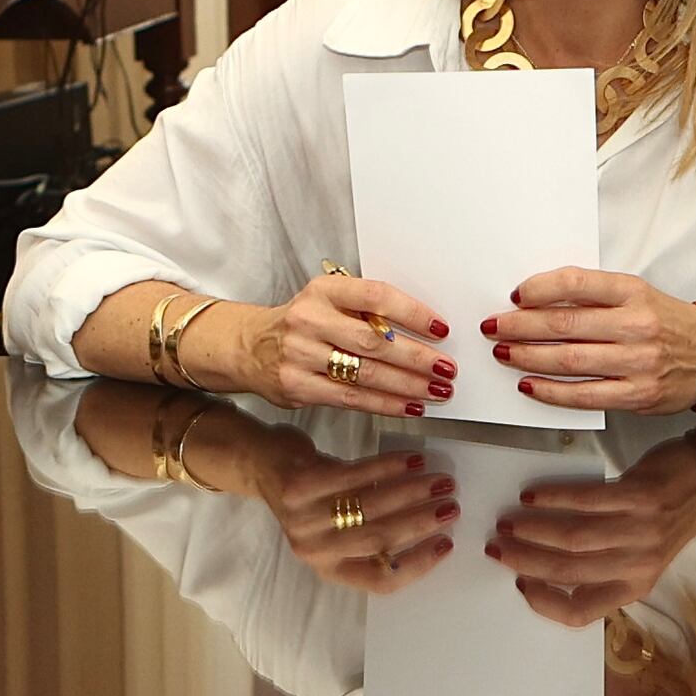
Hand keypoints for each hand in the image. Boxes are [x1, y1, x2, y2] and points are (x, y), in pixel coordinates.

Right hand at [216, 272, 454, 417]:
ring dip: (408, 385)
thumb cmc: (302, 323)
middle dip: (417, 358)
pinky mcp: (298, 386)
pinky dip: (385, 404)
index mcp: (324, 290)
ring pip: (365, 373)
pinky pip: (351, 398)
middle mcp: (310, 319)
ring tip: (436, 390)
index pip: (376, 296)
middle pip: (375, 341)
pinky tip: (409, 405)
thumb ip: (366, 310)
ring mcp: (301, 354)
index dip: (412, 313)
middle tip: (446, 368)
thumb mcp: (328, 301)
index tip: (441, 329)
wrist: (249, 346)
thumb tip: (424, 331)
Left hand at [235, 432, 456, 590]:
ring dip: (412, 492)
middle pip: (379, 540)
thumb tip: (432, 524)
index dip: (417, 564)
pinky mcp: (299, 487)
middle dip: (422, 522)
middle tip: (451, 506)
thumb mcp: (341, 527)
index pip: (380, 579)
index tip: (447, 543)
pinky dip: (387, 467)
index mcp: (330, 568)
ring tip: (439, 480)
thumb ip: (376, 533)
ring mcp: (303, 519)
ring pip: (369, 508)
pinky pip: (353, 477)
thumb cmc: (313, 499)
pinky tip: (411, 459)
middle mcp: (314, 551)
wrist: (262, 467)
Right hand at [484, 437, 695, 624]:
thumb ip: (600, 567)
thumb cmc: (664, 520)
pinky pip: (587, 500)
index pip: (581, 612)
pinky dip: (554, 498)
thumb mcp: (638, 556)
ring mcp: (641, 531)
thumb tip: (542, 566)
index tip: (519, 582)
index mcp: (634, 587)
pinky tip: (533, 495)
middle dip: (524, 561)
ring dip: (533, 530)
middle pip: (569, 572)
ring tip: (508, 523)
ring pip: (574, 538)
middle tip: (496, 548)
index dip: (543, 601)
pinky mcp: (641, 498)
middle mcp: (638, 565)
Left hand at [487, 268, 695, 417]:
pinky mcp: (637, 395)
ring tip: (504, 353)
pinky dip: (550, 391)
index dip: (539, 288)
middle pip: (564, 325)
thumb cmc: (666, 323)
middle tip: (494, 327)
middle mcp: (635, 325)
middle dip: (520, 326)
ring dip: (528, 357)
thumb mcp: (637, 294)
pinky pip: (584, 395)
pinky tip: (529, 385)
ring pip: (569, 361)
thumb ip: (594, 296)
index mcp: (633, 292)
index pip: (576, 284)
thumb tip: (537, 301)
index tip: (516, 296)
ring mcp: (637, 363)